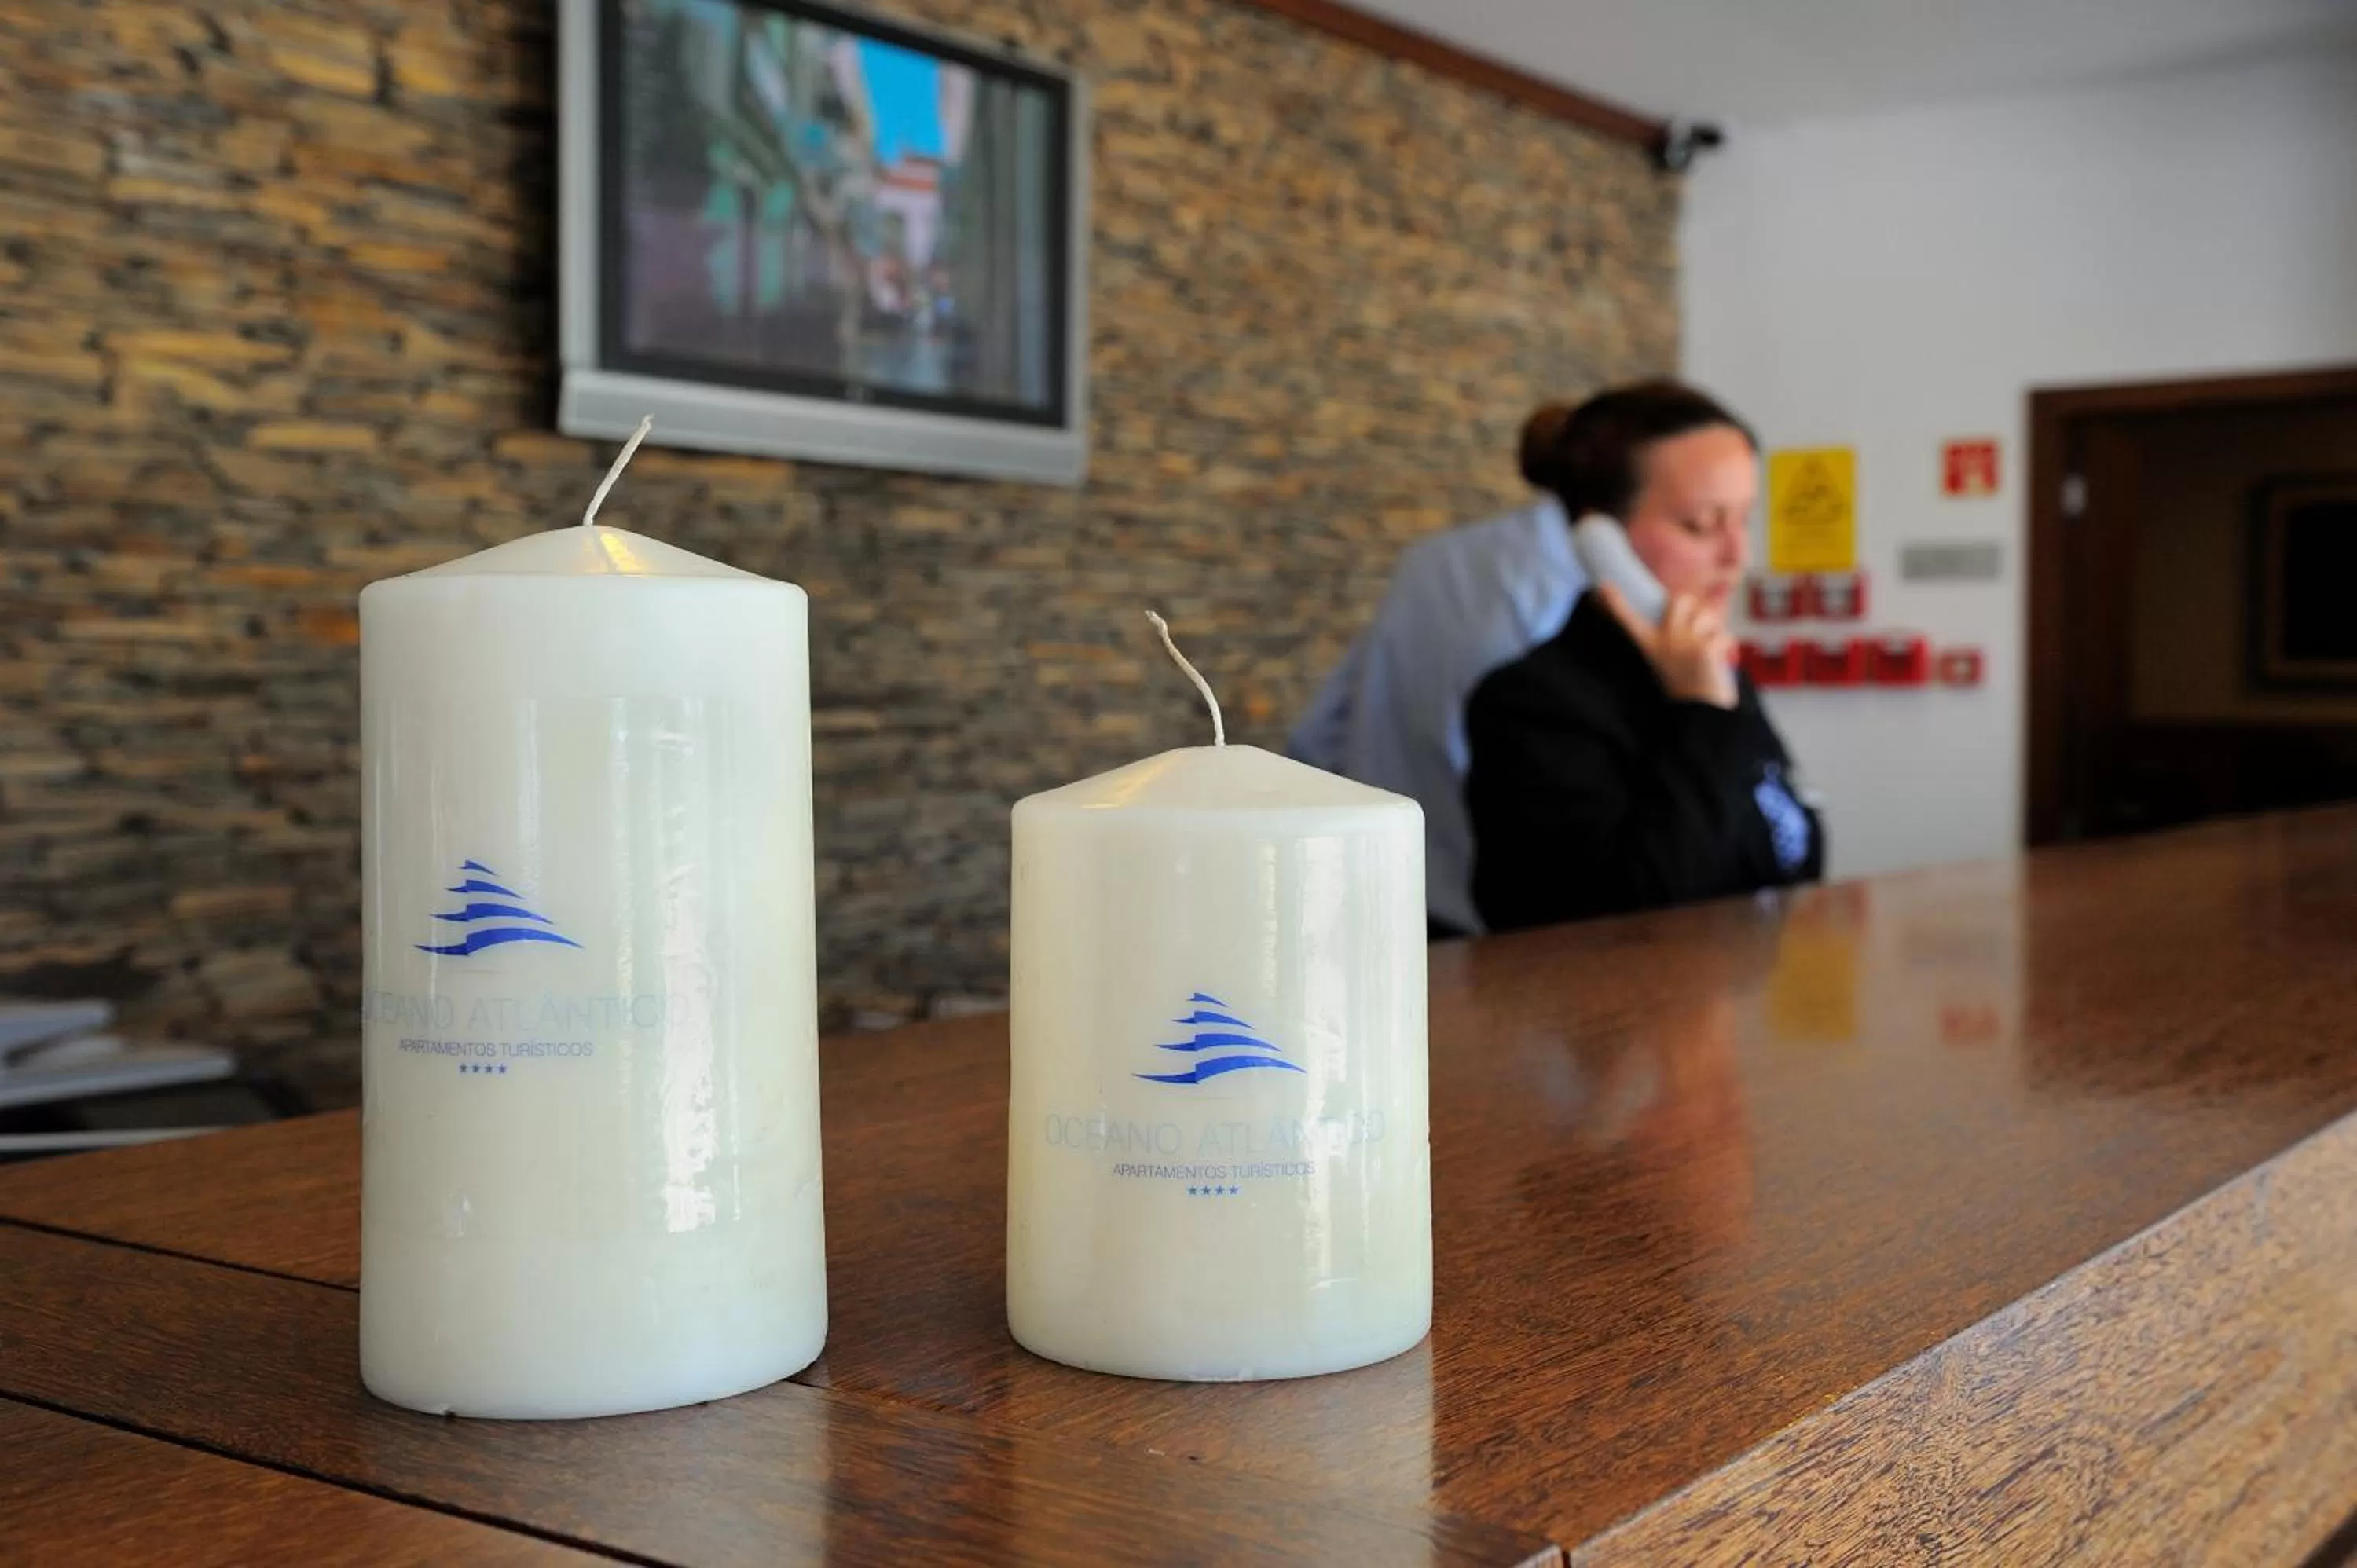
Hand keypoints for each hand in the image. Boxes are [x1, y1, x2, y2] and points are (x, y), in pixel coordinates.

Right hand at [1598, 584, 1738, 709]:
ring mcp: (1685, 644)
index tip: (1602, 587)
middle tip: (1694, 626)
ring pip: (1707, 616)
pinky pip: (1724, 635)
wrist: (1701, 714)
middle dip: (1691, 607)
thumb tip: (1681, 612)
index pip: (1628, 620)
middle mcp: (1665, 642)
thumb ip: (1670, 639)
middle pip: (1679, 600)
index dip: (1615, 602)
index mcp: (1650, 646)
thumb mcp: (1667, 662)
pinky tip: (1718, 663)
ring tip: (1707, 651)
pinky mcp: (1706, 649)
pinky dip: (1726, 647)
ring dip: (1713, 630)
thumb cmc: (1686, 688)